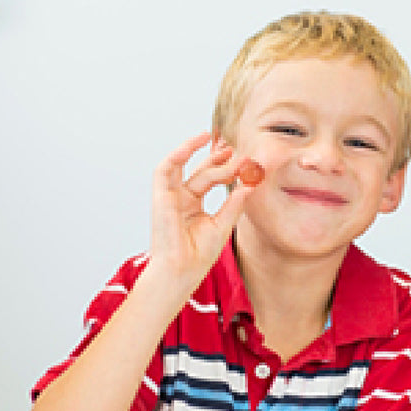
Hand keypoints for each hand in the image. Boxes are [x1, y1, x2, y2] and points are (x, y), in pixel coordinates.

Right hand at [148, 132, 256, 283]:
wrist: (182, 271)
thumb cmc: (198, 256)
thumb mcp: (223, 225)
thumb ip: (234, 204)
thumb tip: (250, 184)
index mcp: (193, 206)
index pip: (209, 179)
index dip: (225, 167)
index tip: (244, 159)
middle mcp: (180, 199)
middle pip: (199, 171)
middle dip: (216, 157)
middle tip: (235, 148)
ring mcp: (169, 197)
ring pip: (184, 166)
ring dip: (196, 151)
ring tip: (213, 139)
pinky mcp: (160, 197)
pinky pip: (164, 169)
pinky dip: (177, 154)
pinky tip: (194, 144)